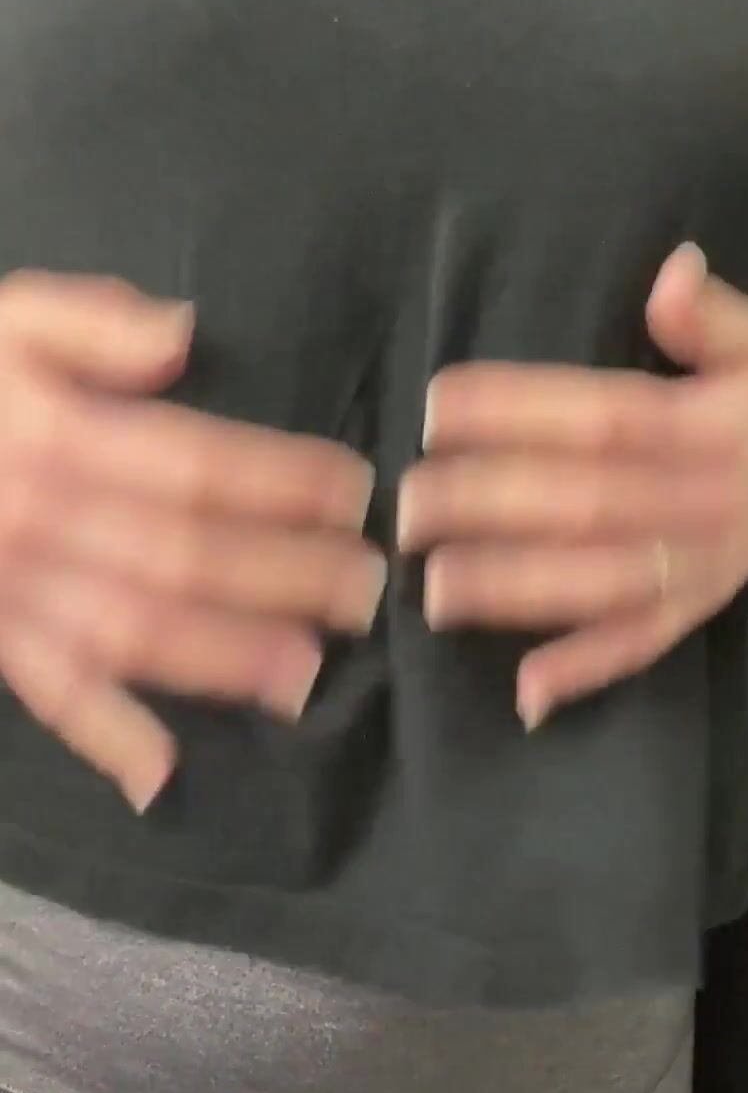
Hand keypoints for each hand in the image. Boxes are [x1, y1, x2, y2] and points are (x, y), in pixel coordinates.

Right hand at [0, 272, 386, 810]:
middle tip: (367, 591)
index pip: (192, 464)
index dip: (279, 481)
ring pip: (128, 633)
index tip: (354, 491)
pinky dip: (100, 736)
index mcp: (57, 435)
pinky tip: (160, 775)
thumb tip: (183, 334)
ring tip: (306, 677)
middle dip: (280, 577)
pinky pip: (45, 693)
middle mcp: (41, 519)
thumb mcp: (5, 316)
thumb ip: (91, 321)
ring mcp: (11, 590)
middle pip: (179, 556)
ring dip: (219, 660)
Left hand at [397, 243, 747, 728]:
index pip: (604, 418)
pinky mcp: (699, 609)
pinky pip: (642, 646)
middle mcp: (699, 500)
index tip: (437, 407)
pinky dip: (587, 670)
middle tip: (408, 504)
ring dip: (519, 592)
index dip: (520, 411)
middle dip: (492, 506)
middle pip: (587, 505)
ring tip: (435, 589)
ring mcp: (698, 564)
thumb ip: (711, 312)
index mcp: (708, 425)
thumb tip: (675, 272)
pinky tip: (526, 692)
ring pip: (602, 584)